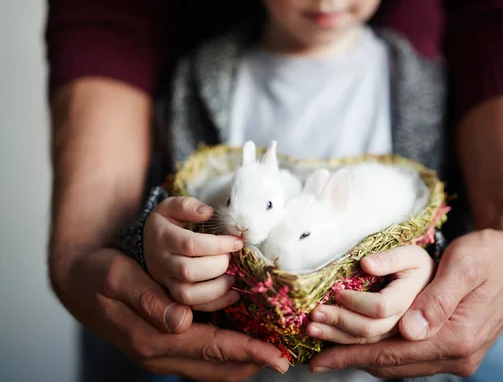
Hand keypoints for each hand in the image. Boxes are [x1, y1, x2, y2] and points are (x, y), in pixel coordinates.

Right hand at [54, 248, 288, 380]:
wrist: (77, 280)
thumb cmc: (98, 273)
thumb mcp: (117, 277)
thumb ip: (147, 299)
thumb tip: (180, 322)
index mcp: (151, 337)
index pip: (210, 348)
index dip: (247, 352)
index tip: (278, 356)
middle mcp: (158, 353)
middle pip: (216, 366)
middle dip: (251, 363)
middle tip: (284, 357)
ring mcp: (161, 354)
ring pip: (210, 368)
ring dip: (240, 362)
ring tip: (270, 352)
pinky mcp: (163, 347)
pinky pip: (201, 359)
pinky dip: (224, 356)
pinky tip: (241, 344)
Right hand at [144, 196, 243, 310]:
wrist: (148, 244)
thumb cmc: (168, 224)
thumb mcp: (171, 207)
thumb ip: (186, 205)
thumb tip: (207, 212)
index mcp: (163, 238)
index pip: (190, 244)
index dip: (218, 244)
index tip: (237, 242)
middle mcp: (162, 263)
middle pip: (188, 271)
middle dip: (217, 265)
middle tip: (231, 258)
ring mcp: (166, 282)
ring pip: (188, 295)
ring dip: (216, 289)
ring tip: (232, 277)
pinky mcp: (173, 295)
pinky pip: (192, 307)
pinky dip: (215, 304)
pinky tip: (233, 293)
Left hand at [308, 228, 502, 376]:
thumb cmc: (489, 254)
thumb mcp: (464, 266)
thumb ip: (437, 299)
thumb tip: (409, 330)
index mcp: (458, 338)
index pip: (394, 354)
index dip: (353, 355)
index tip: (319, 357)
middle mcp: (458, 355)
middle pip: (394, 364)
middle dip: (352, 358)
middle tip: (315, 355)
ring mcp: (458, 356)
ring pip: (400, 365)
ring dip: (365, 358)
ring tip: (330, 351)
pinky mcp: (455, 348)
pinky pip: (411, 358)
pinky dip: (384, 354)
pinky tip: (364, 346)